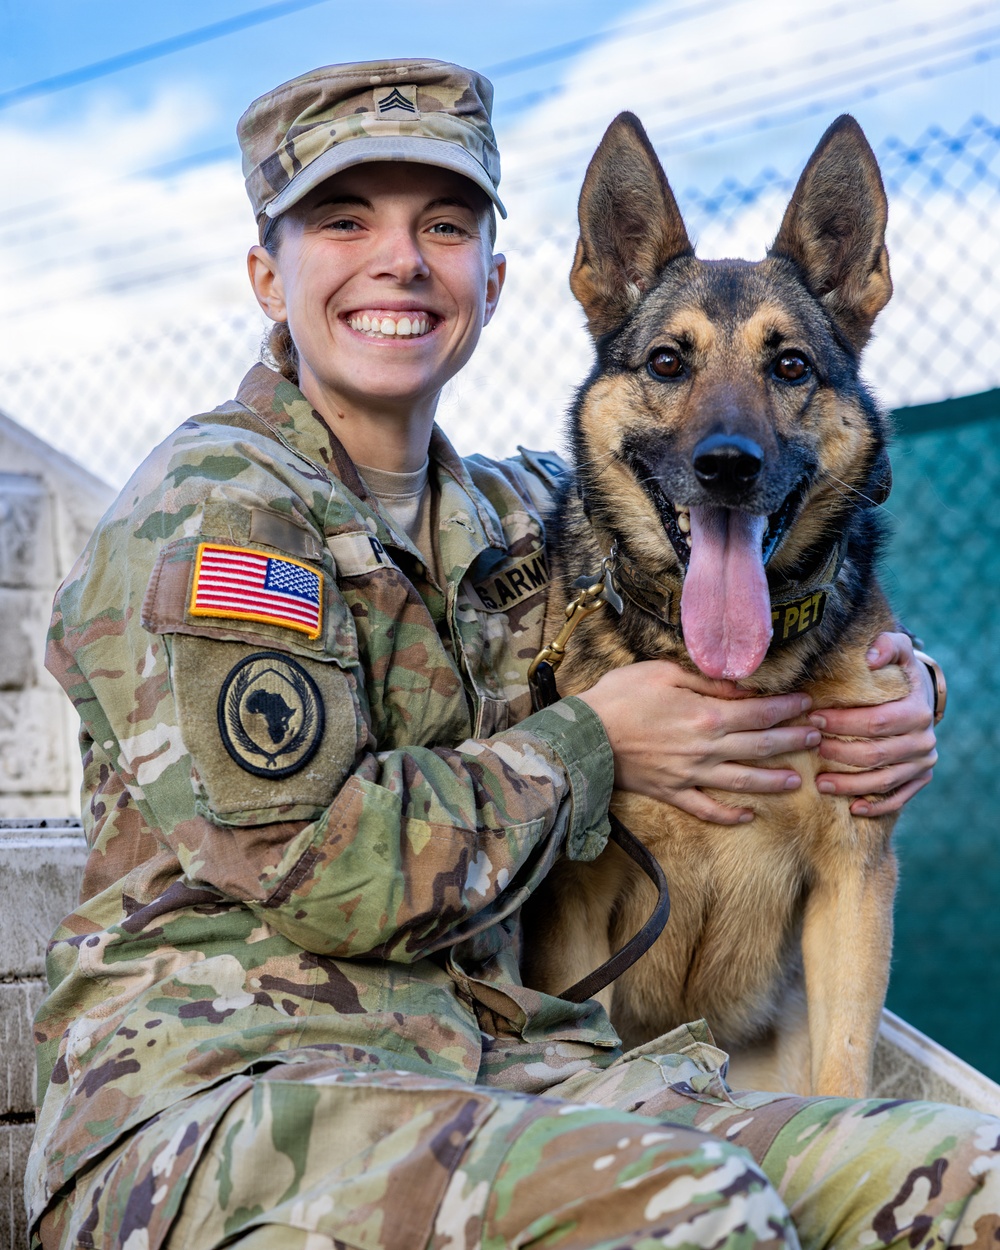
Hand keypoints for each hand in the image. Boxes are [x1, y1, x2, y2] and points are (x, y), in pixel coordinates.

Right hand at [577, 660, 819, 824]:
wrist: (583, 735)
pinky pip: (706, 809)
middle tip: (816, 739)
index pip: (759, 712)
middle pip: (759, 746)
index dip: (787, 708)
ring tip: (796, 781)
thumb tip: (742, 686)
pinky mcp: (672, 793)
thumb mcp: (664, 673)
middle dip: (792, 741)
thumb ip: (707, 683)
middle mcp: (706, 749)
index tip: (807, 703)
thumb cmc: (620, 696)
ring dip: (772, 781)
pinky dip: (728, 815)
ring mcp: (690, 775)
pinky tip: (747, 816)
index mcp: (707, 716)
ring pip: (742, 782)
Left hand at [809, 631, 936, 816]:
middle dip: (841, 753)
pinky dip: (876, 806)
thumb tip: (870, 657)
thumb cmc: (898, 673)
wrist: (921, 696)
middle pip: (877, 754)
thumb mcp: (897, 651)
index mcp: (917, 710)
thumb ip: (887, 646)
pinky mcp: (920, 779)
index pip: (876, 721)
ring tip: (821, 784)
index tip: (813, 718)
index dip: (843, 722)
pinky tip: (852, 808)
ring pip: (884, 781)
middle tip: (812, 749)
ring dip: (851, 785)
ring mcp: (923, 763)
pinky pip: (898, 798)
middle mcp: (924, 740)